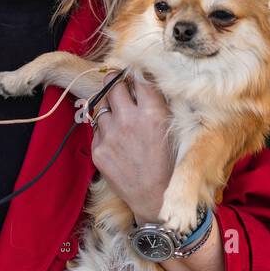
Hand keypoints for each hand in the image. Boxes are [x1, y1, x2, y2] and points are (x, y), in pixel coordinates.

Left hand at [89, 73, 175, 223]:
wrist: (155, 197)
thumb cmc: (169, 163)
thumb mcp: (172, 129)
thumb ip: (159, 104)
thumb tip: (146, 80)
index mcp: (153, 112)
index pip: (138, 76)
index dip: (136, 73)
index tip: (136, 73)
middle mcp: (129, 119)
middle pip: (113, 85)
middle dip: (116, 81)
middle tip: (120, 84)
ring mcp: (110, 134)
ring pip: (101, 104)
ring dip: (109, 105)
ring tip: (118, 113)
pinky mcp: (98, 149)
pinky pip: (97, 128)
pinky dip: (105, 128)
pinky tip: (117, 137)